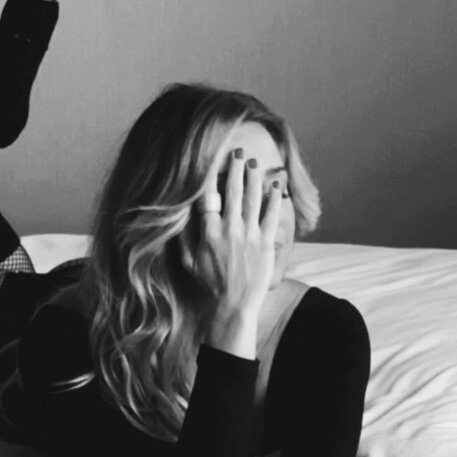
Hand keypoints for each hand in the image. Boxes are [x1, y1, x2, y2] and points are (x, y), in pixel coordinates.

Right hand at [180, 147, 281, 322]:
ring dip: (253, 178)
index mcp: (209, 233)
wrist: (234, 304)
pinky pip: (270, 214)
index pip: (209, 197)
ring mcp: (249, 235)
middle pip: (232, 191)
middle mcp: (229, 229)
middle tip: (237, 153)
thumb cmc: (210, 283)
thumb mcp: (188, 262)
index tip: (211, 164)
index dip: (210, 179)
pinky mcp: (265, 242)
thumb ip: (184, 237)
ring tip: (254, 163)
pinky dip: (273, 198)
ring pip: (252, 198)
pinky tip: (275, 184)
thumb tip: (180, 216)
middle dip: (235, 169)